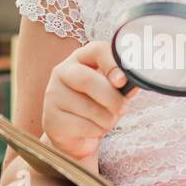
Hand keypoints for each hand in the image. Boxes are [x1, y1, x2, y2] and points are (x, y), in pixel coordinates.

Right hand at [42, 39, 139, 162]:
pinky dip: (96, 131)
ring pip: (89, 108)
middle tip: (122, 109)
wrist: (74, 134)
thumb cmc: (96, 107)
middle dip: (111, 98)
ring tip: (105, 121)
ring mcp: (53, 95)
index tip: (123, 81)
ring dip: (107, 120)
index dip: (112, 64)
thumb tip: (133, 86)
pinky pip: (83, 126)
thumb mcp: (112, 92)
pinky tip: (91, 130)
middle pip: (87, 80)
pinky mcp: (51, 119)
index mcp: (81, 58)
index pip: (97, 50)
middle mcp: (63, 72)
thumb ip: (122, 87)